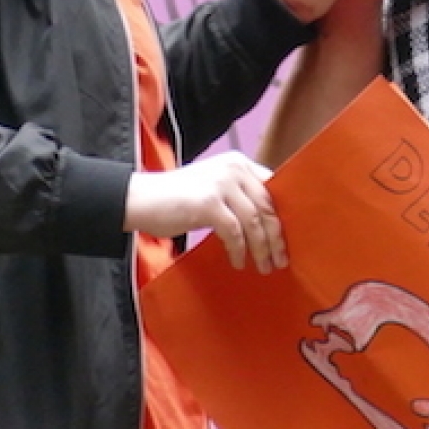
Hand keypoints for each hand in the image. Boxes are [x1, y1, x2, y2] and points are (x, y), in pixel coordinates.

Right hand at [125, 151, 285, 273]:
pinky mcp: (209, 202)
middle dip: (276, 237)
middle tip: (280, 260)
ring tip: (263, 266)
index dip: (283, 216)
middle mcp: (233, 168)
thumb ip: (240, 196)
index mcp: (238, 163)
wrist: (142, 199)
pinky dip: (239, 250)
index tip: (287, 239)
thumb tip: (270, 224)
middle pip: (268, 207)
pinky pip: (235, 233)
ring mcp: (221, 184)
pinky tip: (237, 261)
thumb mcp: (215, 188)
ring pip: (254, 222)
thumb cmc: (178, 198)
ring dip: (262, 248)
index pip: (272, 189)